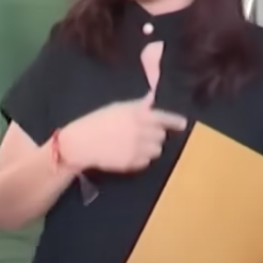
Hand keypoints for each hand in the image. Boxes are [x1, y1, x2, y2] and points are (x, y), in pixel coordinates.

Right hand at [58, 42, 186, 172]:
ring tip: (137, 145)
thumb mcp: (117, 108)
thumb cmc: (96, 121)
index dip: (175, 121)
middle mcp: (141, 131)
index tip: (182, 124)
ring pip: (157, 150)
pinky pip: (146, 161)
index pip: (164, 118)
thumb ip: (138, 105)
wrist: (80, 144)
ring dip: (151, 148)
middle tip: (145, 134)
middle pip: (161, 135)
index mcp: (138, 115)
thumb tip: (153, 98)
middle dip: (156, 134)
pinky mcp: (132, 163)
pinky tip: (129, 153)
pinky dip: (142, 158)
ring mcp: (138, 148)